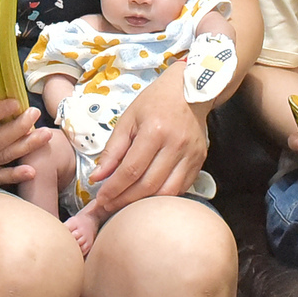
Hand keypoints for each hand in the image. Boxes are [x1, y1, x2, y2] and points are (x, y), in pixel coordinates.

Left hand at [85, 64, 208, 213]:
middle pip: (148, 184)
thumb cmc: (155, 102)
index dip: (114, 188)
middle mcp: (176, 145)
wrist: (188, 90)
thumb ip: (113, 149)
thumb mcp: (128, 119)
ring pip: (167, 192)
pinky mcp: (200, 161)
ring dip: (144, 204)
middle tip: (109, 207)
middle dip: (125, 200)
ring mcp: (191, 155)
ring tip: (126, 206)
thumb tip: (97, 176)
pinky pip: (181, 188)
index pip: (131, 169)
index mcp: (155, 131)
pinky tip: (148, 198)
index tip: (101, 199)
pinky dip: (163, 198)